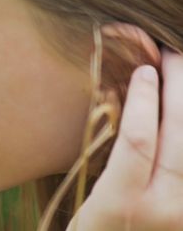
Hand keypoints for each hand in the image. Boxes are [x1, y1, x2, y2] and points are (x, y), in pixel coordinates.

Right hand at [69, 49, 182, 229]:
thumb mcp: (92, 198)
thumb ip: (112, 157)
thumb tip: (126, 100)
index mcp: (122, 204)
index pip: (139, 141)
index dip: (145, 99)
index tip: (144, 69)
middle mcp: (165, 210)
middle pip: (181, 134)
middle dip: (178, 87)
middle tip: (172, 55)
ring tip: (180, 73)